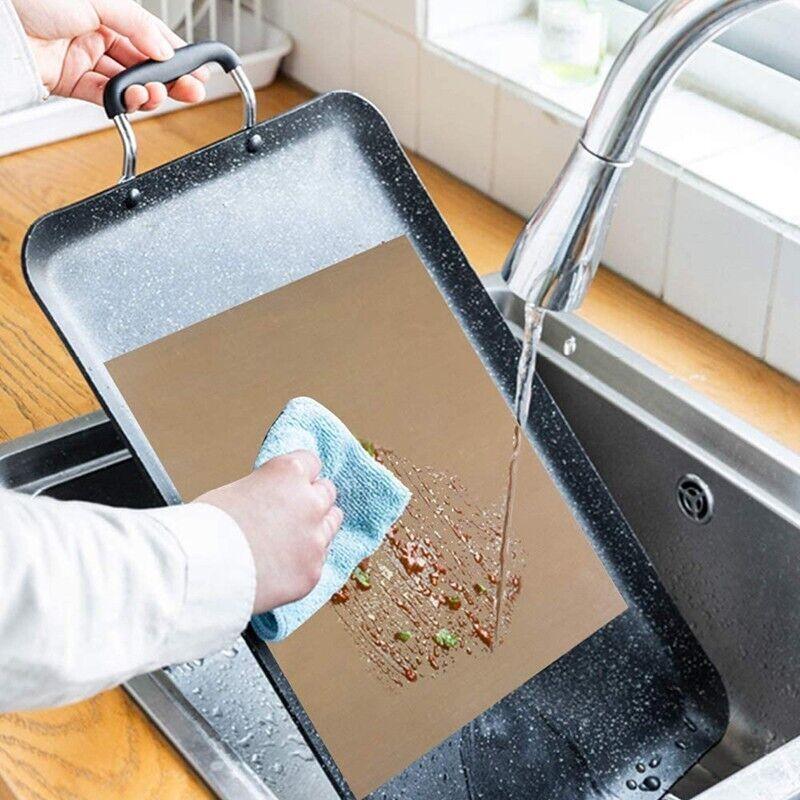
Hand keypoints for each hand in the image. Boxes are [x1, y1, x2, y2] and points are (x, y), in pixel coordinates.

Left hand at [14, 0, 208, 111]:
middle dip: (170, 79)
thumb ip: (137, 25)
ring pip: (128, 84)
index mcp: (106, 13)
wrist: (1, 24)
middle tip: (191, 90)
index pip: (151, 37)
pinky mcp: (73, 84)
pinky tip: (134, 99)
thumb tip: (165, 49)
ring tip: (156, 94)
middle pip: (143, 64)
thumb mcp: (98, 0)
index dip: (177, 54)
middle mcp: (97, 37)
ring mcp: (86, 61)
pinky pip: (107, 97)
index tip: (199, 69)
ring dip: (148, 93)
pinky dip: (123, 102)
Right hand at [197, 452, 342, 614]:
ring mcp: (315, 540)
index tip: (293, 484)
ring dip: (315, 530)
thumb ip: (265, 492)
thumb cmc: (205, 529)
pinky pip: (317, 562)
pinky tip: (280, 567)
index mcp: (288, 473)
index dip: (299, 475)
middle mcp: (310, 502)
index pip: (312, 463)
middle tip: (292, 514)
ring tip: (288, 541)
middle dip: (313, 500)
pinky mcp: (312, 572)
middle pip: (327, 493)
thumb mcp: (235, 491)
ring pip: (331, 526)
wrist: (199, 572)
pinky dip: (302, 563)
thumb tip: (271, 501)